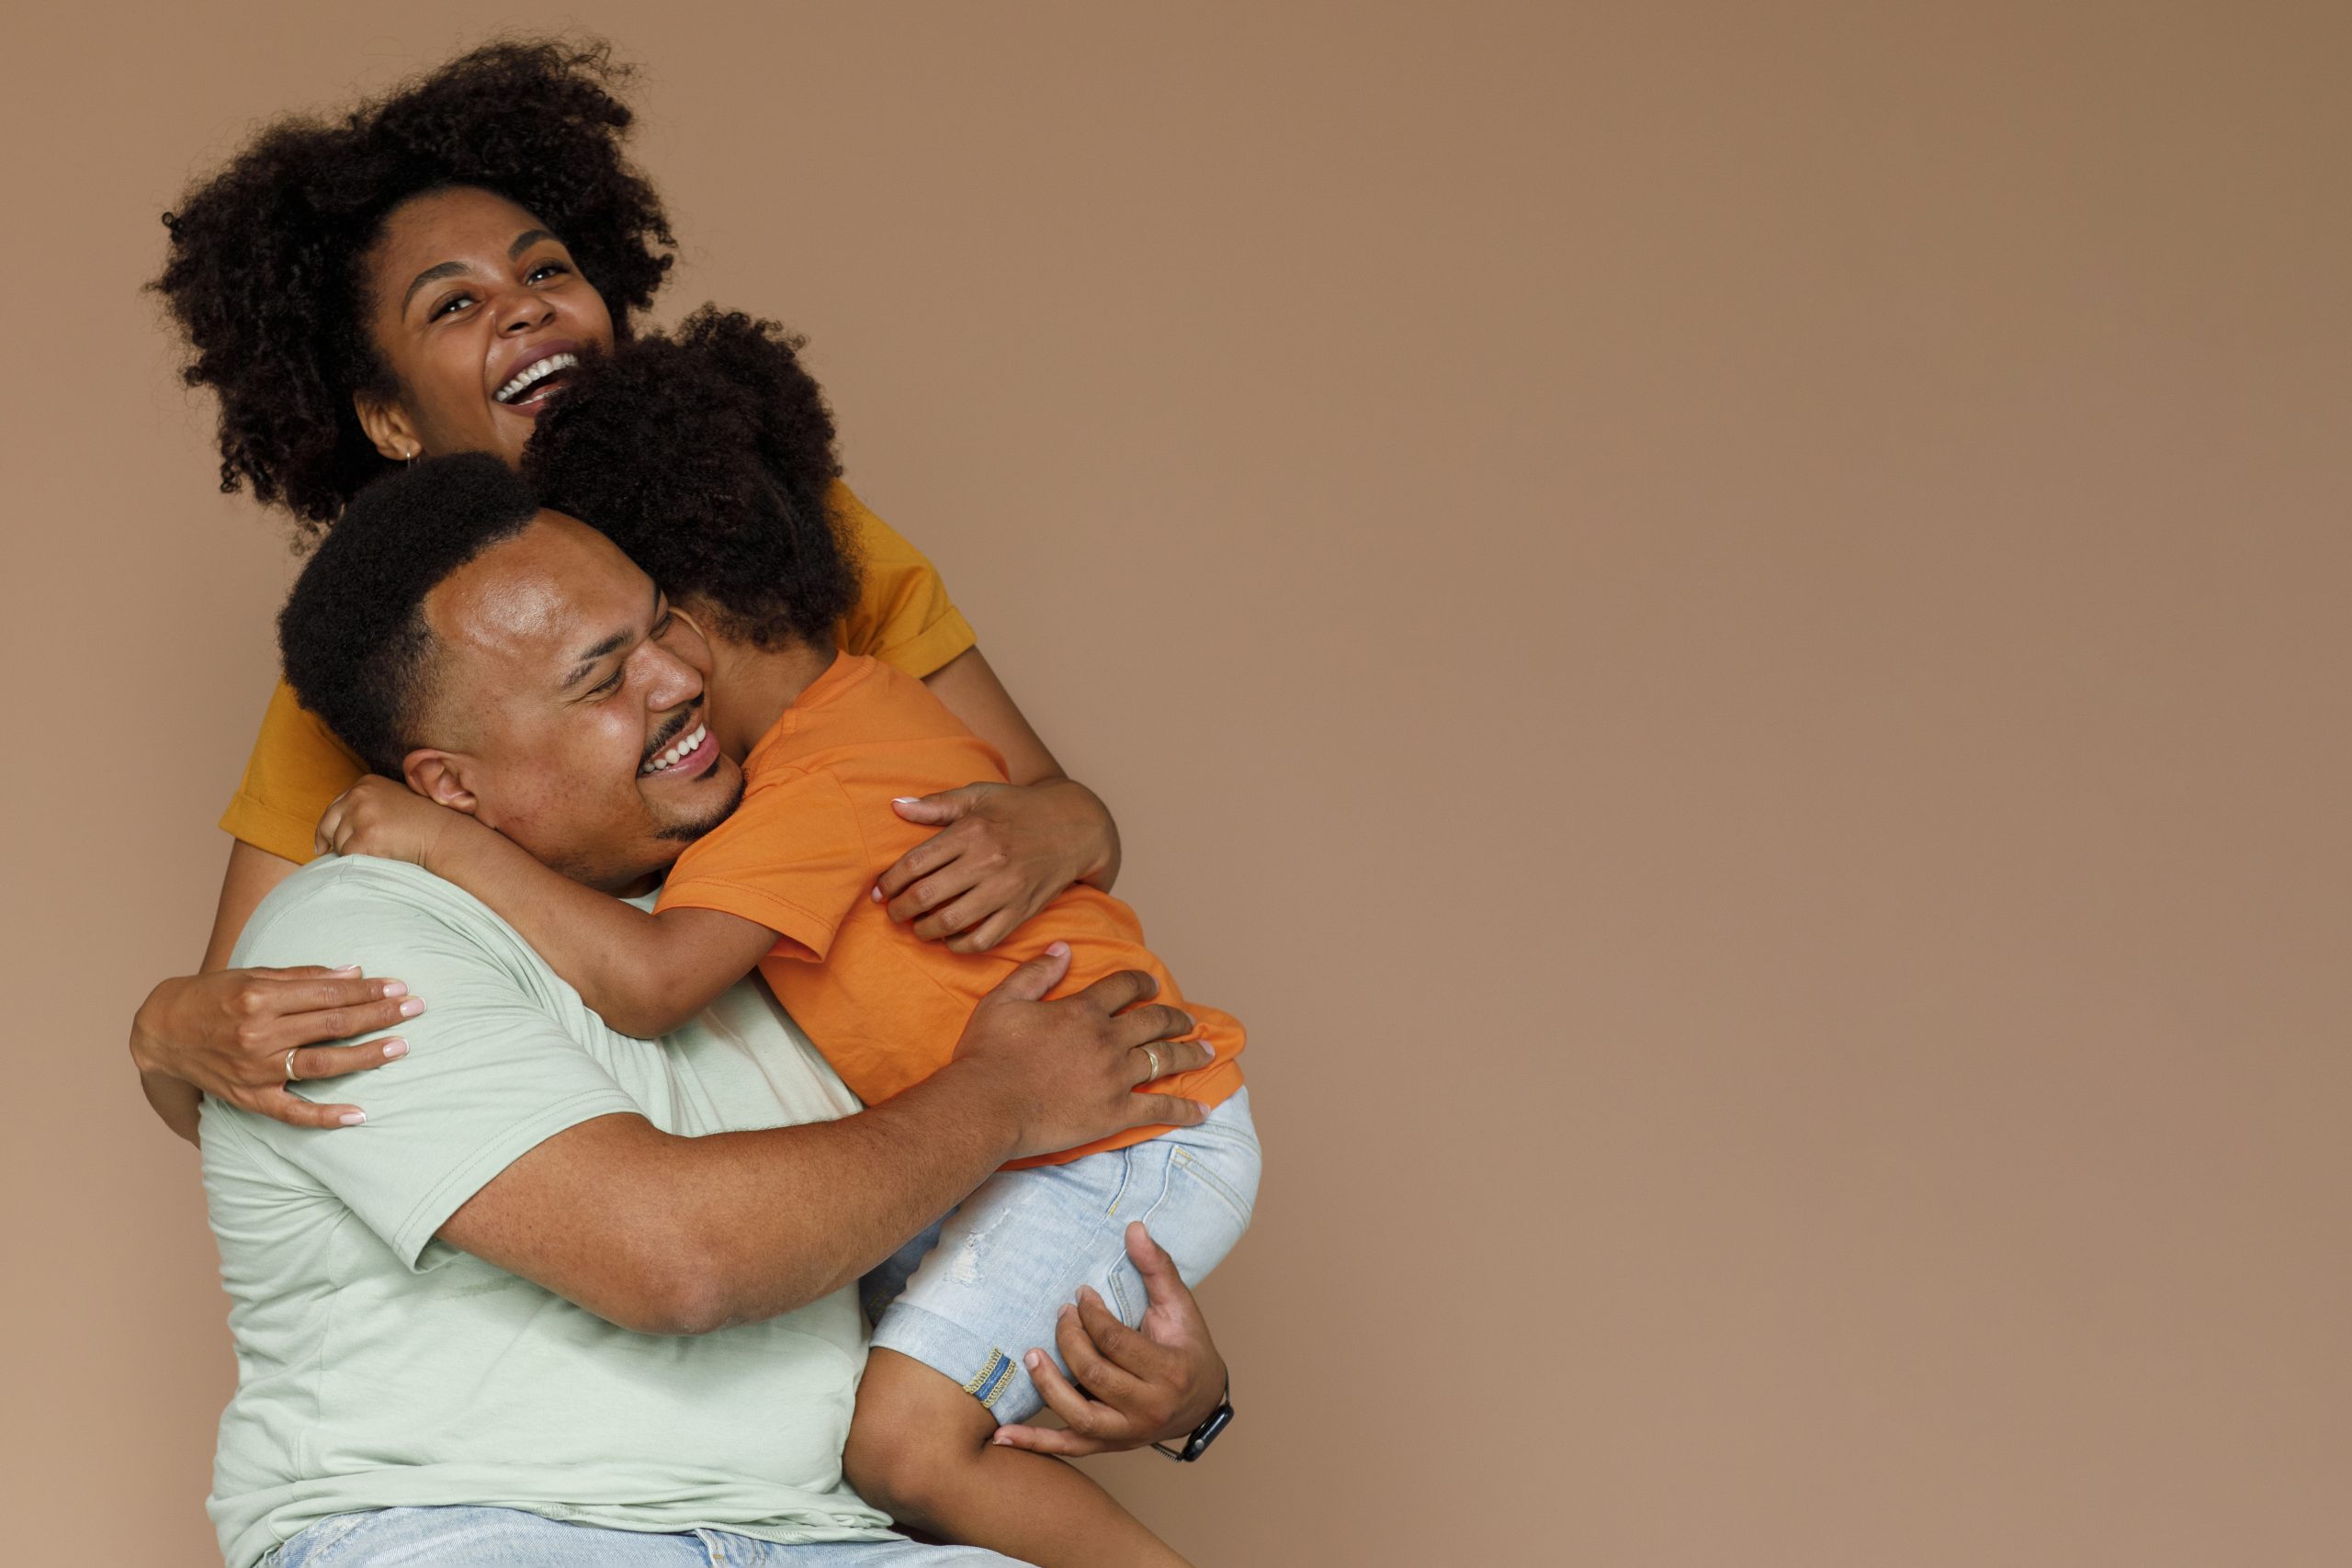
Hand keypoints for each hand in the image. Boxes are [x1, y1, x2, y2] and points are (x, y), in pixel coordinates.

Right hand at [130, 966, 421, 1128]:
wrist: (161, 1033)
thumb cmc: (212, 997)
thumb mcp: (253, 975)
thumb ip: (304, 977)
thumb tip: (354, 972)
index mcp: (259, 997)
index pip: (327, 994)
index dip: (366, 990)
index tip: (398, 986)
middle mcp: (257, 1034)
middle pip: (331, 1025)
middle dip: (378, 1015)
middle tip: (415, 1008)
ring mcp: (255, 1069)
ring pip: (322, 1064)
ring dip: (366, 1056)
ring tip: (401, 1046)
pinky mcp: (250, 1097)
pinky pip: (294, 1112)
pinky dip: (327, 1116)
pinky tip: (360, 1113)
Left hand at [315, 774, 466, 865]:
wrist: (444, 835)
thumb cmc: (424, 823)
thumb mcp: (393, 801)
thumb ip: (367, 806)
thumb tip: (337, 829)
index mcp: (365, 783)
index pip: (334, 807)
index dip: (328, 828)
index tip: (323, 845)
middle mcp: (360, 795)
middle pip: (329, 824)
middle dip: (332, 842)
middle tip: (332, 855)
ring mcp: (362, 815)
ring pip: (339, 844)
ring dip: (353, 853)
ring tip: (379, 852)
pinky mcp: (365, 837)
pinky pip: (348, 857)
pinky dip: (360, 863)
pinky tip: (380, 858)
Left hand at [875, 778, 1118, 952]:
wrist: (1074, 826)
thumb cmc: (1018, 809)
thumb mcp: (979, 795)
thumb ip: (937, 804)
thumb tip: (895, 806)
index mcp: (972, 830)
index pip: (915, 863)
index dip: (889, 883)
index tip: (880, 892)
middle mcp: (988, 860)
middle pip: (927, 895)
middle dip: (900, 910)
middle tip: (894, 912)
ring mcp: (1007, 889)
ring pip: (951, 921)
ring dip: (924, 930)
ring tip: (918, 926)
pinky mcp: (1022, 910)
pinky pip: (984, 940)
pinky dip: (960, 945)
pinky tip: (950, 938)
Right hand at [949, 944, 1209, 1159]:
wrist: (987, 1106)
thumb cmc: (988, 1054)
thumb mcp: (1004, 1000)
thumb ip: (1036, 973)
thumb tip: (1064, 948)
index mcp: (1083, 1011)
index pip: (1124, 987)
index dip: (1142, 983)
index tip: (1153, 985)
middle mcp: (1107, 1040)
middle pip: (1154, 1022)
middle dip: (1176, 1018)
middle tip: (1189, 1021)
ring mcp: (1116, 1077)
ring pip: (1165, 1059)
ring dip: (1190, 1054)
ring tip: (1208, 1052)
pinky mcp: (1116, 1113)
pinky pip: (1160, 1108)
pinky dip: (1185, 1109)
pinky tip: (1203, 1110)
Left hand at [993, 1221, 1230, 1455]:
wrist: (1202, 1402)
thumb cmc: (1189, 1348)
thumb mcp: (1180, 1305)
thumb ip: (1157, 1267)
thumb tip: (1133, 1228)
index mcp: (1169, 1371)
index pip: (1116, 1342)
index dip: (1092, 1315)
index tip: (1080, 1294)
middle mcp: (1148, 1408)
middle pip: (1094, 1373)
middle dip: (1069, 1339)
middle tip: (1060, 1314)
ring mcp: (1127, 1433)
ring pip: (1078, 1415)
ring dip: (1048, 1384)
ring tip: (1030, 1356)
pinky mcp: (1109, 1445)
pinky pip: (1067, 1447)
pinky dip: (1034, 1443)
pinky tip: (1002, 1435)